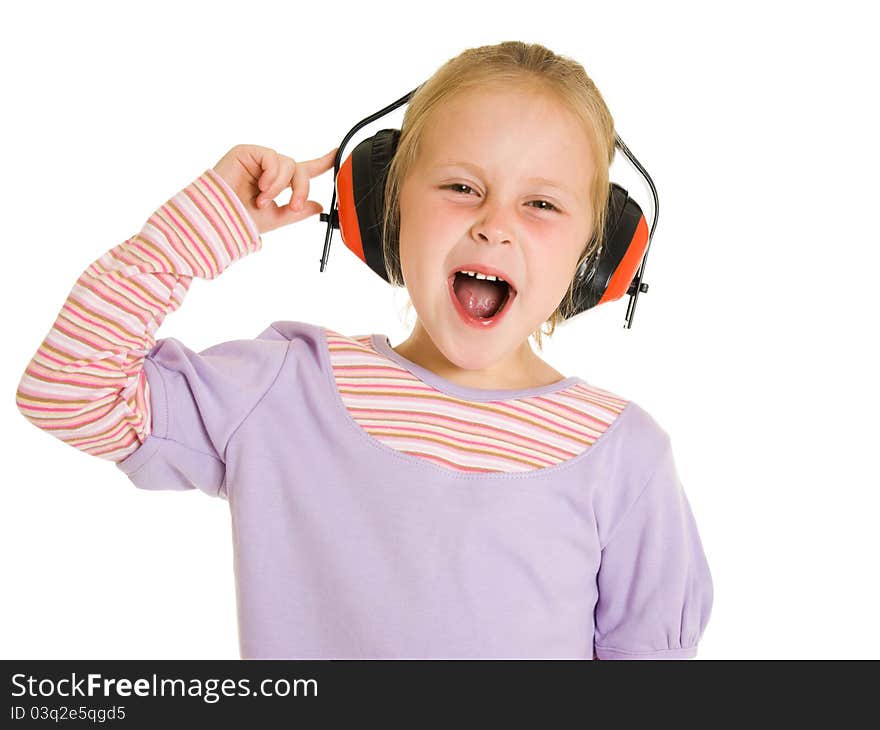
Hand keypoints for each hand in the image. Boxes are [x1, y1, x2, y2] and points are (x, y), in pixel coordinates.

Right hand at [213, 144, 337, 233]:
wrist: (219, 219)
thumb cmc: (240, 219)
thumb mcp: (277, 218)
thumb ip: (298, 211)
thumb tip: (318, 206)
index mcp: (278, 183)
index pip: (305, 170)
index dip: (323, 161)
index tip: (338, 153)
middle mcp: (270, 169)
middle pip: (299, 169)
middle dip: (301, 189)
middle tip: (293, 206)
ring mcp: (258, 159)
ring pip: (288, 164)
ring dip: (280, 186)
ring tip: (263, 200)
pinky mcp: (247, 152)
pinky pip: (272, 157)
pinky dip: (272, 175)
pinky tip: (260, 187)